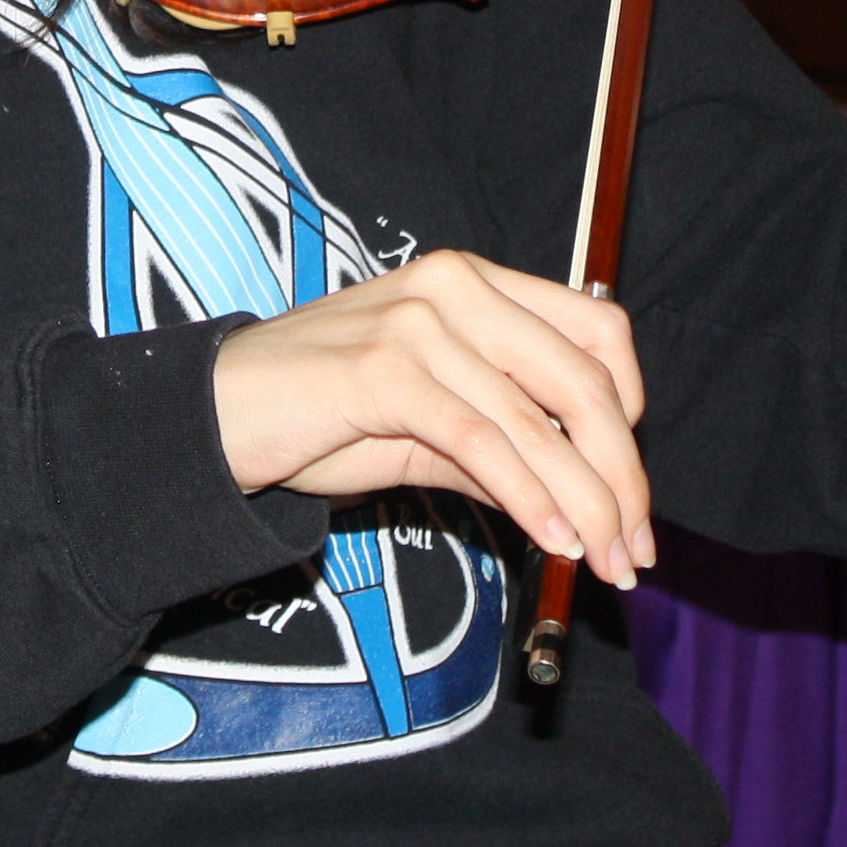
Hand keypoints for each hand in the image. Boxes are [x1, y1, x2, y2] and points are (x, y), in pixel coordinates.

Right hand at [211, 250, 656, 590]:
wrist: (212, 415)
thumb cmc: (318, 416)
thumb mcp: (427, 426)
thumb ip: (501, 447)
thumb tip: (583, 500)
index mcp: (472, 283)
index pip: (596, 329)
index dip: (631, 409)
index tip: (631, 484)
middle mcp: (455, 287)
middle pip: (584, 380)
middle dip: (623, 475)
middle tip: (633, 550)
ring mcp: (419, 324)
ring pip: (540, 421)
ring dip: (588, 504)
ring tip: (604, 563)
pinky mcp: (384, 369)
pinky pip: (483, 442)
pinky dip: (530, 497)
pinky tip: (551, 539)